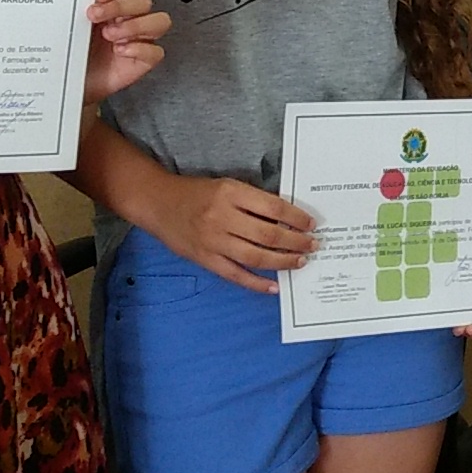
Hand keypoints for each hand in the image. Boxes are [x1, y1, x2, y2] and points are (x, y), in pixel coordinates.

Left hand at [83, 0, 169, 101]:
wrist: (74, 83)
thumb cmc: (75, 53)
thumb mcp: (73, 27)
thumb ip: (79, 10)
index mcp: (114, 4)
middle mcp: (130, 19)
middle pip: (143, 0)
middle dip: (119, 6)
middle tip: (95, 15)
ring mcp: (141, 39)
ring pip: (159, 21)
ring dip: (135, 25)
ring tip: (110, 36)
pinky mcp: (146, 60)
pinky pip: (156, 50)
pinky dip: (139, 48)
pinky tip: (120, 51)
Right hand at [150, 174, 316, 294]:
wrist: (158, 203)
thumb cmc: (196, 193)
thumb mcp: (227, 186)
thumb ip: (253, 200)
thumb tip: (287, 218)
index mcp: (231, 193)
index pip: (273, 207)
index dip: (296, 217)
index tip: (311, 224)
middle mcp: (222, 217)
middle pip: (268, 234)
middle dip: (296, 241)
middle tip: (313, 245)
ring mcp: (213, 241)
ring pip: (256, 257)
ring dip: (282, 262)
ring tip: (300, 261)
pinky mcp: (205, 259)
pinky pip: (236, 275)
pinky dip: (257, 283)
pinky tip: (274, 287)